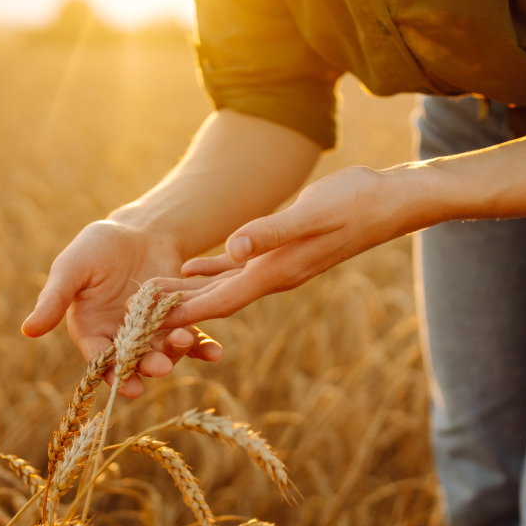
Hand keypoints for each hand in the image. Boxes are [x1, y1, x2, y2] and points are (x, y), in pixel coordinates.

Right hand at [21, 220, 222, 396]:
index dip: (115, 375)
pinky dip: (202, 346)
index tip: (130, 388)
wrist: (138, 231)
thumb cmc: (97, 247)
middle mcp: (122, 340)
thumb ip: (54, 299)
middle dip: (150, 365)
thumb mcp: (72, 268)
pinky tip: (215, 351)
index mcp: (92, 333)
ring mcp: (152, 334)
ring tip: (187, 341)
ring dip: (177, 353)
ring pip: (164, 352)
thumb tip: (27, 330)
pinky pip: (190, 339)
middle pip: (136, 362)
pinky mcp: (178, 322)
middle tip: (163, 366)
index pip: (101, 361)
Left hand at [156, 165, 427, 325]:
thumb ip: (270, 232)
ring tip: (153, 298)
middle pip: (216, 302)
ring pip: (225, 288)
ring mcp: (280, 267)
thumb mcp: (310, 213)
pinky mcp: (283, 253)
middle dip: (178, 311)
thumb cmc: (354, 203)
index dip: (183, 312)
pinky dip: (213, 273)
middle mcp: (274, 276)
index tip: (146, 324)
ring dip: (192, 294)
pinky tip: (195, 268)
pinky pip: (239, 271)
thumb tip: (232, 249)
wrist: (390, 201)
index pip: (220, 301)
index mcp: (275, 272)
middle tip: (135, 319)